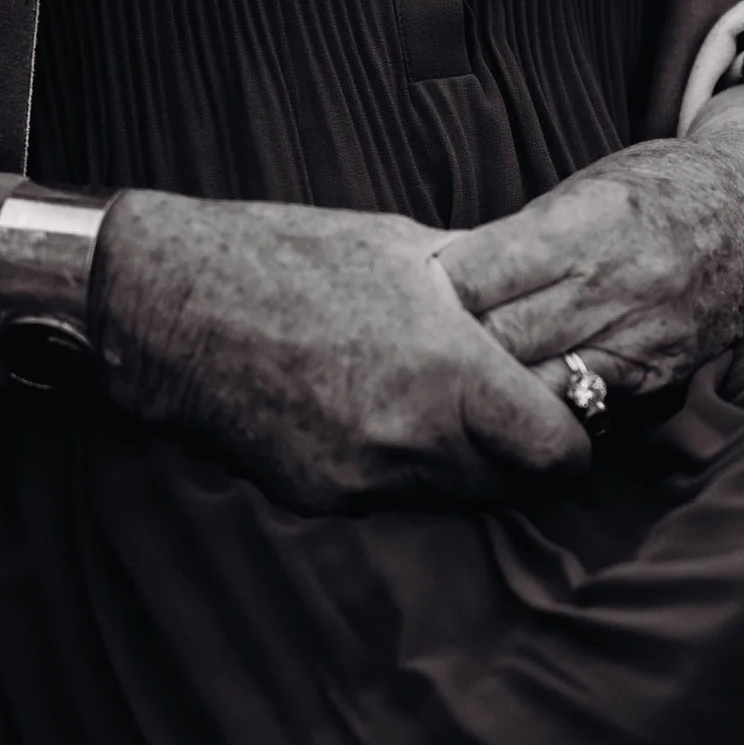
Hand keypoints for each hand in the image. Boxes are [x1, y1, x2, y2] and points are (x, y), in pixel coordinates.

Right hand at [93, 190, 588, 507]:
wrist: (170, 307)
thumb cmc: (289, 257)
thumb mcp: (404, 248)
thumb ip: (482, 292)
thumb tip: (541, 301)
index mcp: (447, 369)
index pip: (558, 453)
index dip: (573, 440)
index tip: (564, 415)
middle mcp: (412, 437)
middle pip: (513, 487)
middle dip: (524, 458)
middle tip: (512, 416)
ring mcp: (363, 476)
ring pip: (454, 497)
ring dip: (465, 465)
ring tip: (441, 410)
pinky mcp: (322, 495)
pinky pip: (393, 497)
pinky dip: (402, 468)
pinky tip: (376, 416)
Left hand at [439, 85, 743, 403]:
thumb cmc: (659, 190)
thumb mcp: (584, 189)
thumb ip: (515, 241)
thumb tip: (430, 286)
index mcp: (586, 222)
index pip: (474, 276)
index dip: (426, 294)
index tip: (400, 300)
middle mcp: (617, 285)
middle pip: (495, 341)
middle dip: (445, 351)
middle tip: (409, 355)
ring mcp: (642, 339)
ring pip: (533, 390)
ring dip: (488, 393)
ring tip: (454, 388)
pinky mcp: (659, 380)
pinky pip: (583, 412)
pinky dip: (541, 410)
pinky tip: (515, 404)